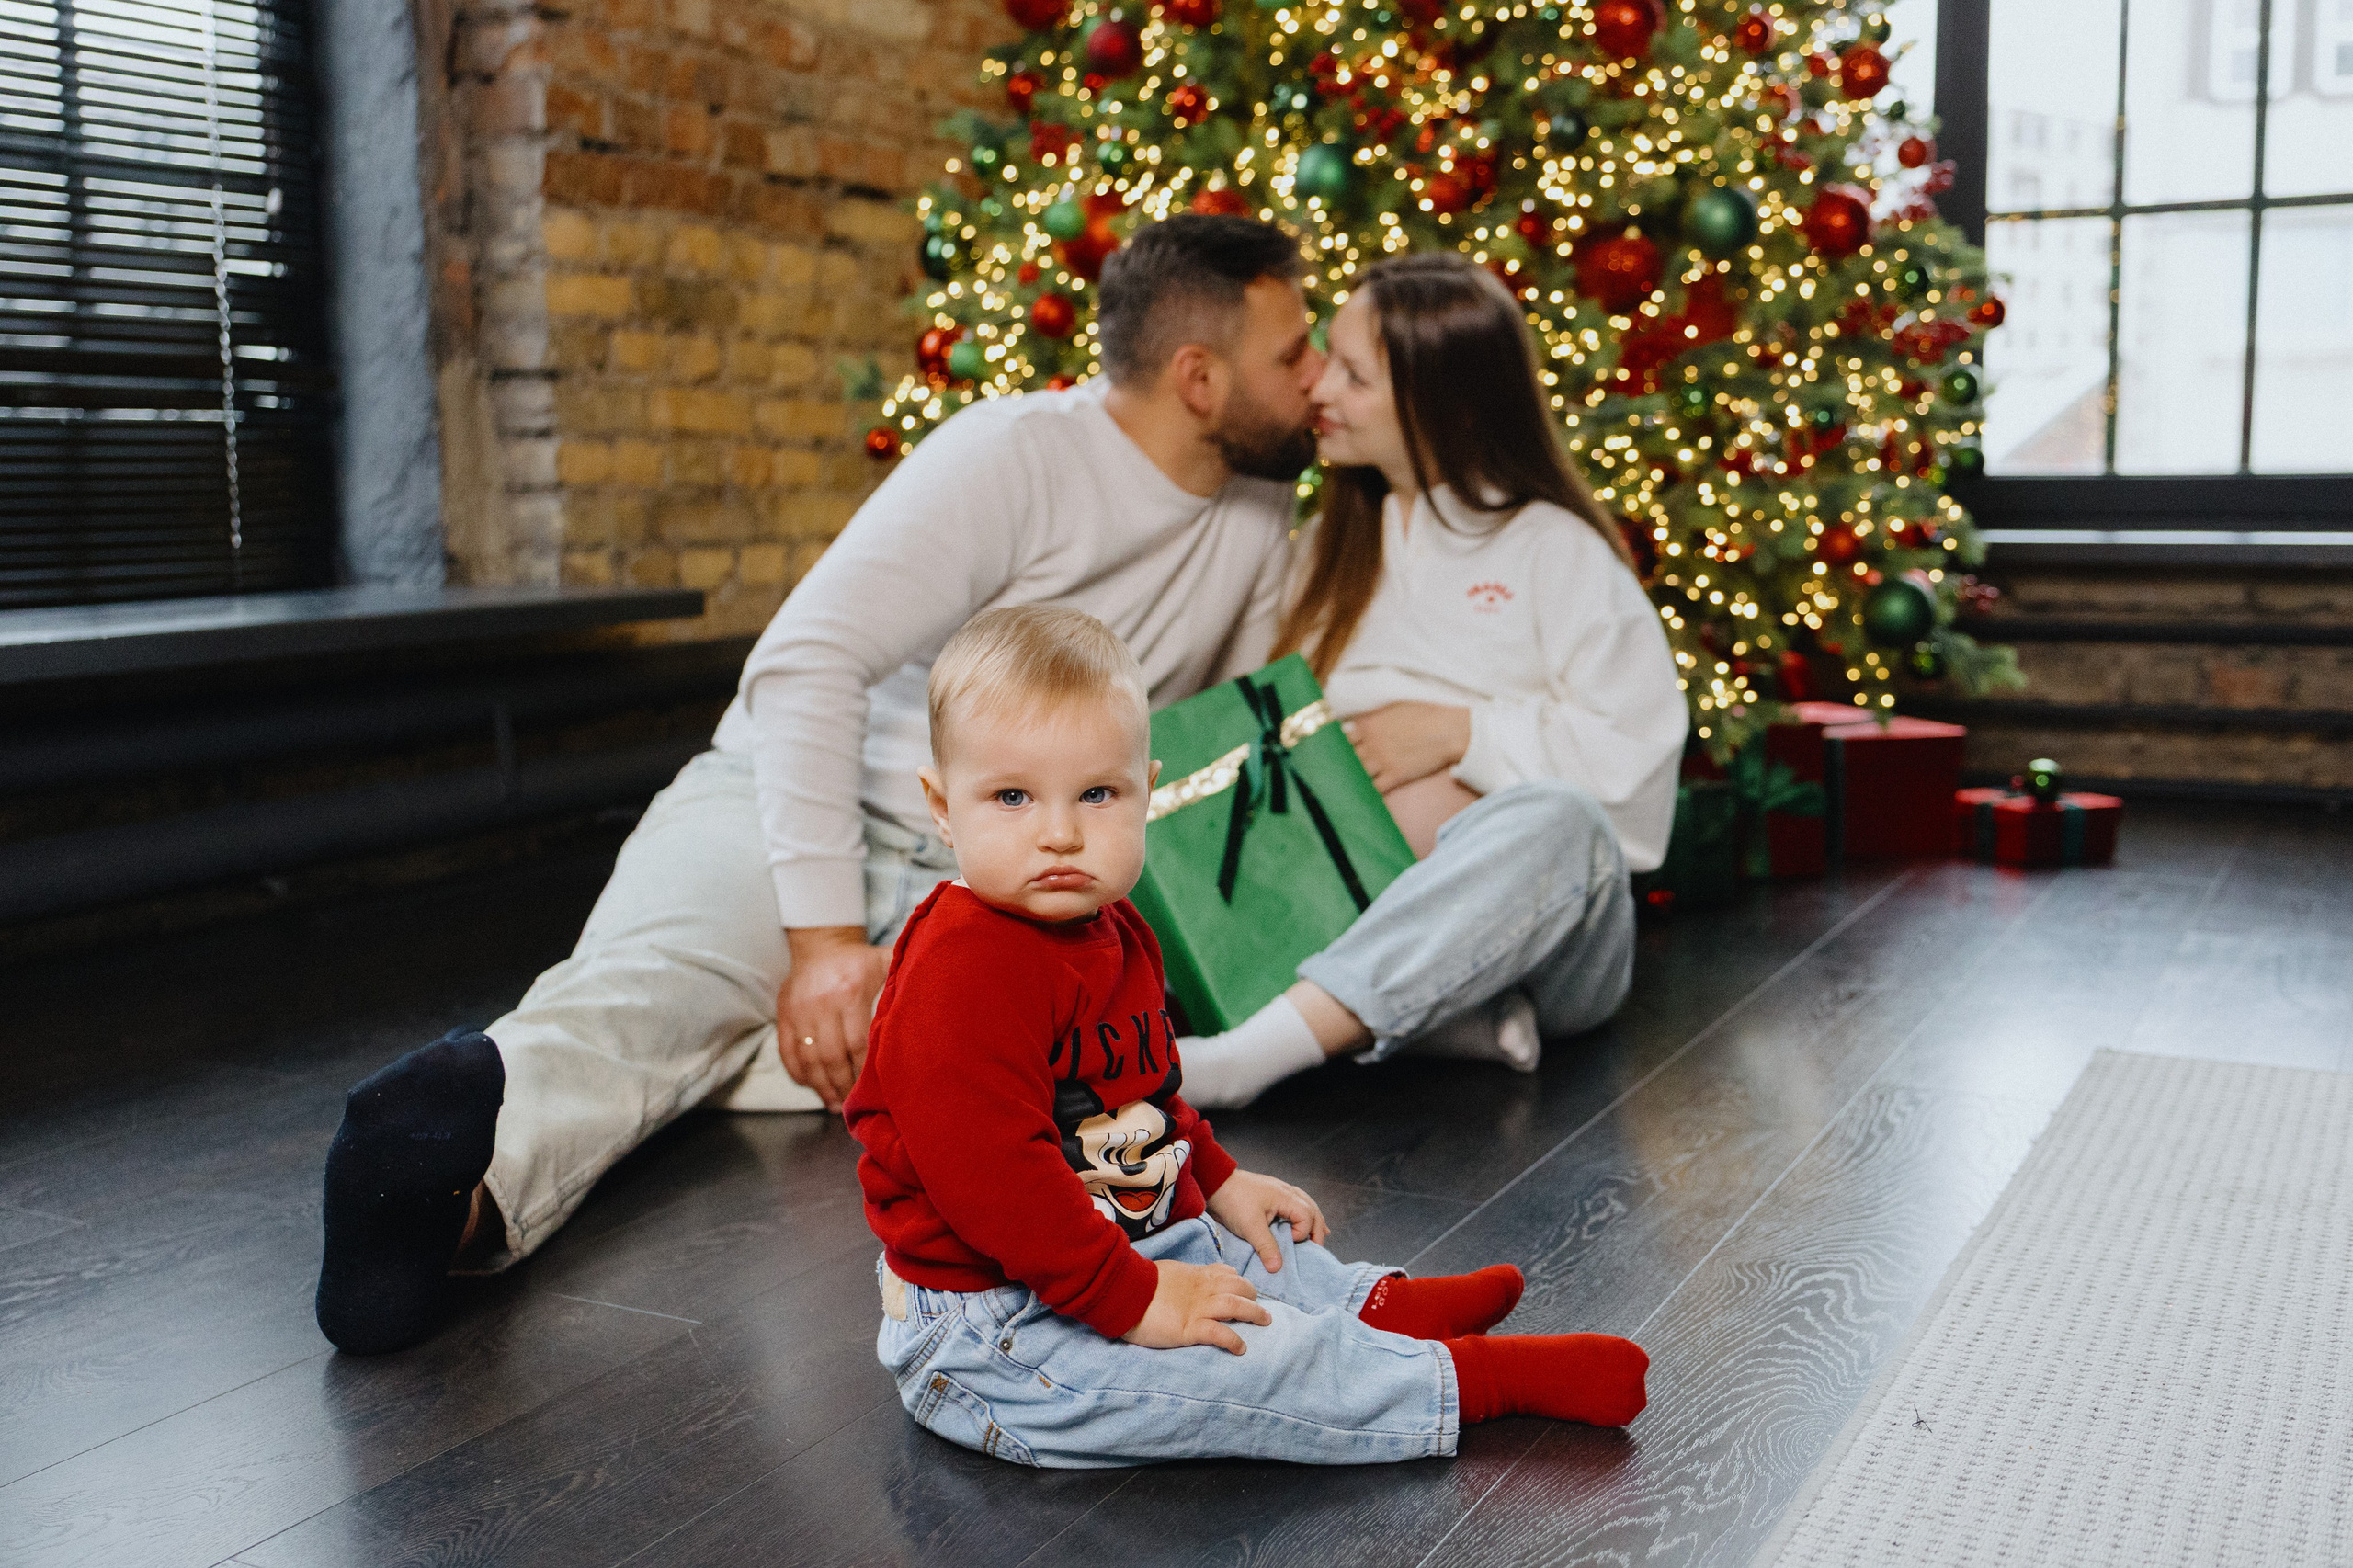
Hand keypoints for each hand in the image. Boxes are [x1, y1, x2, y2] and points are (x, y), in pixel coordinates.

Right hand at [778, 926, 892, 1111]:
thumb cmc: (859, 959)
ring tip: (833, 1104)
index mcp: (849, 992)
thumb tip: (934, 998)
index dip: (864, 1069)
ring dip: (821, 1086)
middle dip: (843, 1084)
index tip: (873, 1087)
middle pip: (832, 1056)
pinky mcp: (783, 1015)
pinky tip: (812, 1086)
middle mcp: (821, 1003)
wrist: (820, 943)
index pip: (857, 1042)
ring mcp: (798, 1011)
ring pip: (808, 1059)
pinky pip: (787, 1052)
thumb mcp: (884, 961)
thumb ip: (902, 979)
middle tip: (853, 1103)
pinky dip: (798, 1073)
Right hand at [1120, 1259, 1272, 1354]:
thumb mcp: (1165, 1272)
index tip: (1244, 1288)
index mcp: (1194, 1275)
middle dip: (1253, 1297)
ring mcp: (1198, 1308)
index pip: (1225, 1273)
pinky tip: (1241, 1348)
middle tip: (1262, 1309)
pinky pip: (1219, 1334)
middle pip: (1237, 1288)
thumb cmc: (1138, 1283)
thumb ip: (1181, 1276)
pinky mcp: (1190, 1328)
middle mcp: (1202, 1289)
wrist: (1124, 1292)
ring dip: (1253, 1314)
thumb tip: (1185, 1278)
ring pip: (1235, 1307)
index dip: (1238, 1281)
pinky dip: (1234, 1341)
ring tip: (1265, 1322)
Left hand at [1206, 1168, 1328, 1272]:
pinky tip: (1301, 1225)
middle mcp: (1287, 1192)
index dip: (1303, 1232)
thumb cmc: (1233, 1201)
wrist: (1214, 1183)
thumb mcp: (1250, 1226)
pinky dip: (1301, 1216)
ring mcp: (1280, 1192)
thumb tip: (1277, 1268)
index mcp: (1286, 1196)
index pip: (1307, 1217)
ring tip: (1318, 1237)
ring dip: (1312, 1222)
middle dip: (1316, 1229)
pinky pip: (1294, 1205)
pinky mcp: (1272, 1196)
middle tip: (1316, 1248)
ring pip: (1305, 1206)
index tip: (1291, 1243)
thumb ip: (1266, 1246)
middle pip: (1312, 1210)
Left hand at [1343, 702, 1471, 792]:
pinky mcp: (1394, 776)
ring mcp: (1381, 761)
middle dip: (1345, 762)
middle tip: (1342, 768)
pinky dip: (1369, 791)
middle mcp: (1370, 742)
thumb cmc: (1425, 714)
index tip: (1341, 749)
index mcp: (1368, 723)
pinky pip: (1373, 789)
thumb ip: (1373, 715)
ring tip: (1352, 781)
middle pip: (1345, 757)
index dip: (1341, 744)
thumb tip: (1359, 720)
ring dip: (1355, 777)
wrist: (1448, 730)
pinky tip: (1369, 791)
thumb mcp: (1394, 706)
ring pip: (1356, 774)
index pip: (1341, 737)